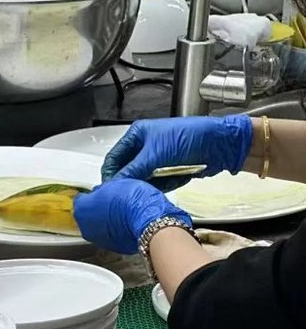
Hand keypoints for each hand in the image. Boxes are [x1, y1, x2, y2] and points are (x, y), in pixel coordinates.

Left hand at [73, 178, 192, 253]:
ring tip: (123, 212)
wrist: (150, 220)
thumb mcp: (116, 183)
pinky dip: (117, 231)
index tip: (101, 192)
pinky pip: (112, 236)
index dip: (93, 194)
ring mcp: (99, 240)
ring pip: (99, 227)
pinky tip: (127, 223)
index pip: (82, 199)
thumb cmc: (133, 200)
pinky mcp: (113, 248)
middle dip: (98, 209)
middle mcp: (86, 227)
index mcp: (82, 209)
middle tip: (113, 201)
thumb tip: (102, 191)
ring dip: (107, 221)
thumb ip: (103, 189)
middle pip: (88, 215)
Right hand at [101, 115, 252, 191]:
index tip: (109, 191)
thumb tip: (115, 185)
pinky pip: (157, 183)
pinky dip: (161, 186)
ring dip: (147, 185)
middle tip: (128, 194)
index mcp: (137, 134)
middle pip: (127, 170)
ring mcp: (157, 159)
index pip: (114, 157)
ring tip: (152, 187)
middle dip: (130, 181)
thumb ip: (132, 170)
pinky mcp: (169, 170)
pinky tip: (170, 182)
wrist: (220, 144)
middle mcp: (145, 146)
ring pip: (142, 179)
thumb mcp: (155, 154)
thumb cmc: (188, 138)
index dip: (110, 173)